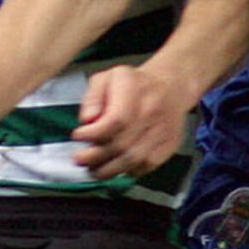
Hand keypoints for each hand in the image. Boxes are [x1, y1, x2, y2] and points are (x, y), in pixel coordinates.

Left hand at [71, 63, 189, 179]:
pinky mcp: (170, 144)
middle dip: (95, 156)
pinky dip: (128, 171)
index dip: (94, 134)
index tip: (78, 136)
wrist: (171, 86)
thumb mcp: (106, 78)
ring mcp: (163, 130)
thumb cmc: (133, 83)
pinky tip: (116, 167)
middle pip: (122, 144)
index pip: (116, 120)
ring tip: (93, 170)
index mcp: (134, 90)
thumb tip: (87, 120)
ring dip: (109, 170)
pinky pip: (146, 165)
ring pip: (133, 159)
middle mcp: (152, 110)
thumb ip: (92, 98)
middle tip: (80, 159)